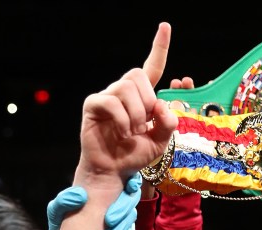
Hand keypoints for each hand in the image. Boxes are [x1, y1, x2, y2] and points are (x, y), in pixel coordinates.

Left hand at [46, 176, 142, 229]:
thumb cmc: (60, 225)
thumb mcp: (56, 212)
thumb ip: (64, 201)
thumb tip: (81, 195)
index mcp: (101, 189)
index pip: (124, 180)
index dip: (133, 181)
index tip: (130, 186)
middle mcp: (114, 201)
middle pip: (131, 199)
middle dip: (122, 209)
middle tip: (109, 221)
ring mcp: (120, 218)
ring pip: (131, 217)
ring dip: (121, 228)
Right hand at [78, 22, 177, 179]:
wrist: (114, 171)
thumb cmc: (134, 155)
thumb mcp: (160, 141)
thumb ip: (168, 122)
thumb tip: (162, 105)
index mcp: (141, 97)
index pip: (152, 67)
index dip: (159, 48)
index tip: (165, 27)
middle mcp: (123, 92)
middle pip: (138, 74)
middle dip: (147, 100)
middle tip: (145, 123)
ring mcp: (107, 96)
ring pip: (126, 88)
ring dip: (136, 114)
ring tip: (133, 132)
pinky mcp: (94, 105)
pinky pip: (112, 101)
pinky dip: (123, 120)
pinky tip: (123, 134)